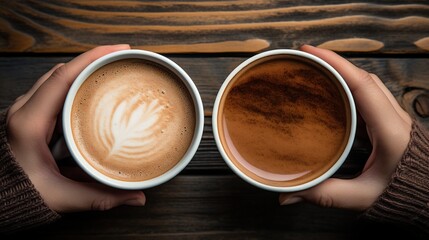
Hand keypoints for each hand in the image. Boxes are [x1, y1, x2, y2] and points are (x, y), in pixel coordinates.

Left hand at [6, 45, 145, 212]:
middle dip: (93, 61)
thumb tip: (137, 197)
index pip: (62, 77)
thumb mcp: (61, 196)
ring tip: (110, 72)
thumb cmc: (19, 195)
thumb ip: (100, 198)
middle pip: (62, 72)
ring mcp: (27, 111)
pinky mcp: (31, 116)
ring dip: (84, 72)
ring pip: (58, 79)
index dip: (92, 58)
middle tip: (121, 60)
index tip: (118, 50)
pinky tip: (93, 92)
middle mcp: (25, 110)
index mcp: (29, 123)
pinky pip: (55, 90)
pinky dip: (76, 85)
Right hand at [279, 45, 412, 209]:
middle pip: (363, 77)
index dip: (336, 64)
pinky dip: (348, 85)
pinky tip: (331, 91)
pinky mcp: (388, 122)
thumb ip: (325, 194)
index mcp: (390, 130)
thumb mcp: (362, 196)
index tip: (310, 51)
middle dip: (334, 62)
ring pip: (367, 83)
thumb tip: (286, 195)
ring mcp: (392, 117)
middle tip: (305, 57)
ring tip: (316, 69)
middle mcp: (393, 117)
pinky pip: (367, 95)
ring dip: (342, 72)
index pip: (363, 85)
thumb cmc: (401, 195)